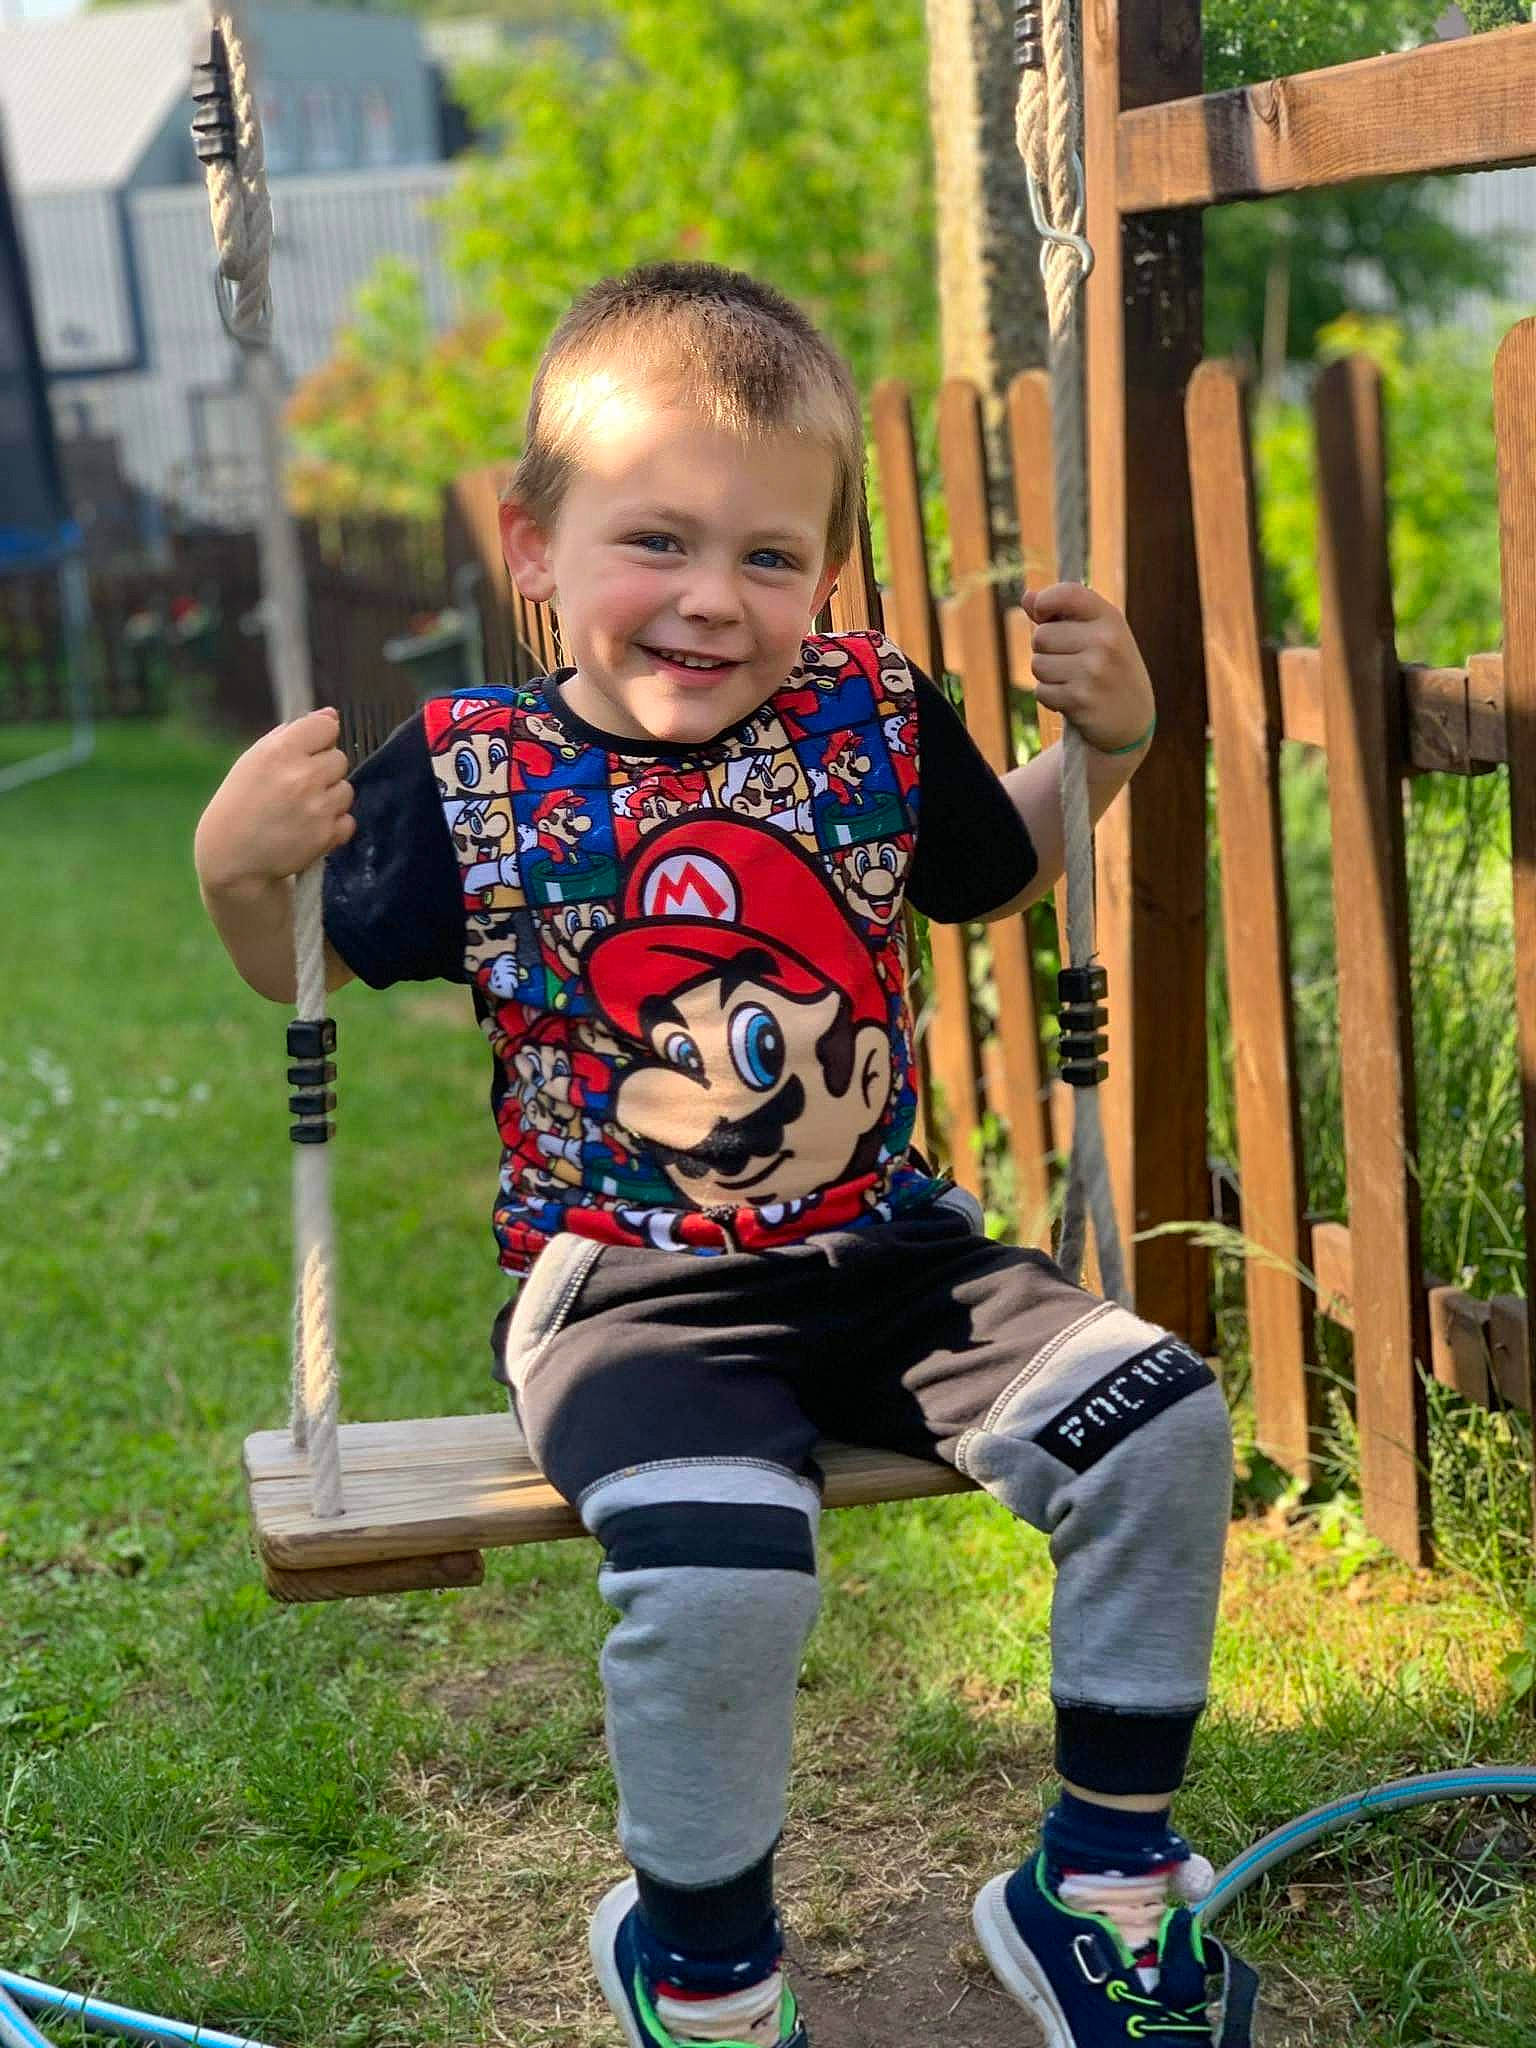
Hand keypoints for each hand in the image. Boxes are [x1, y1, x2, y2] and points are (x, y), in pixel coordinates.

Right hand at [195, 707, 354, 894]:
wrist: (232, 858)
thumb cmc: (240, 804)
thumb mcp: (253, 761)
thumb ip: (291, 735)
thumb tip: (331, 715)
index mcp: (280, 752)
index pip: (326, 726)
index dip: (320, 738)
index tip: (309, 750)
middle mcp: (302, 776)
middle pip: (340, 758)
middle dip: (324, 770)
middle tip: (299, 786)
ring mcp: (318, 807)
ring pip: (347, 789)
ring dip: (330, 798)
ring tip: (303, 810)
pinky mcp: (327, 835)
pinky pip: (348, 820)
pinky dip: (334, 826)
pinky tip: (309, 829)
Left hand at [1023, 583, 1154, 754]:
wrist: (1132, 719)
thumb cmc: (1109, 669)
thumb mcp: (1097, 634)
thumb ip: (1062, 613)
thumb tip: (1027, 596)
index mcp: (1110, 618)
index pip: (1067, 593)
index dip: (1044, 602)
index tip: (1042, 614)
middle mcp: (1105, 641)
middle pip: (1041, 636)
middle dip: (1045, 650)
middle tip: (1068, 661)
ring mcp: (1094, 671)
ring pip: (1038, 665)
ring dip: (1047, 676)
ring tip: (1072, 681)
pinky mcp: (1081, 700)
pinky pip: (1041, 691)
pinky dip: (1050, 698)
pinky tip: (1072, 700)